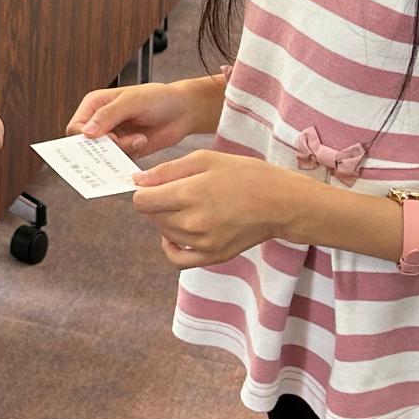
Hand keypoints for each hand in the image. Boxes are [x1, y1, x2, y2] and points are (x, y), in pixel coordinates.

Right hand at [67, 81, 203, 158]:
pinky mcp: (124, 150)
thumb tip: (86, 133)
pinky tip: (141, 142)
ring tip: (139, 139)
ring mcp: (112, 137)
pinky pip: (117, 162)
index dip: (87, 138)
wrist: (182, 111)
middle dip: (105, 148)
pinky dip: (129, 156)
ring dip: (121, 151)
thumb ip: (109, 115)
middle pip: (86, 146)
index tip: (110, 137)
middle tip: (126, 143)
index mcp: (94, 104)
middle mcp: (99, 121)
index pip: (75, 128)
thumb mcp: (132, 101)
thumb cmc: (158, 98)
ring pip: (102, 156)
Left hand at [130, 150, 310, 267]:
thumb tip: (137, 181)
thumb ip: (167, 170)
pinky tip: (178, 233)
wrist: (280, 202)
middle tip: (178, 191)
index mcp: (189, 194)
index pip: (141, 201)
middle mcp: (193, 223)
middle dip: (157, 203)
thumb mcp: (205, 159)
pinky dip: (171, 246)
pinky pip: (176, 259)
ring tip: (189, 205)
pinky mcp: (212, 257)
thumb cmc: (245, 175)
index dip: (144, 190)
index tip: (155, 184)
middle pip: (151, 217)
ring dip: (167, 220)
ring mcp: (202, 243)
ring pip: (163, 233)